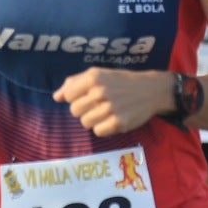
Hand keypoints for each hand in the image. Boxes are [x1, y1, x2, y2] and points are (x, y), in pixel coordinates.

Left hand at [54, 68, 172, 137]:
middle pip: (75, 111)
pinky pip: (98, 132)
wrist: (151, 89)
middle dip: (85, 110)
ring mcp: (109, 108)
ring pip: (85, 123)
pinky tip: (113, 120)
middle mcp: (100, 91)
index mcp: (93, 77)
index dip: (77, 98)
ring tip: (107, 112)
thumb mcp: (98, 74)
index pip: (69, 96)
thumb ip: (74, 83)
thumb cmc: (120, 81)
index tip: (89, 96)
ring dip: (94, 120)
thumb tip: (56, 97)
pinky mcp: (118, 122)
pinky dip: (104, 128)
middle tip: (99, 105)